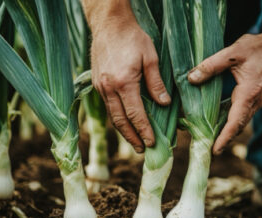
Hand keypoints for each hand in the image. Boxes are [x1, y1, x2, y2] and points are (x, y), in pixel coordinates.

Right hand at [91, 19, 170, 152]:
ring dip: (123, 130)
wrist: (109, 24)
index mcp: (123, 83)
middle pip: (120, 121)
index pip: (135, 115)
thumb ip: (156, 83)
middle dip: (132, 137)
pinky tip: (124, 123)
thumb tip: (164, 104)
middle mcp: (108, 88)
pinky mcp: (97, 83)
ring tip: (134, 141)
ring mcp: (100, 86)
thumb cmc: (133, 38)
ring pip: (112, 115)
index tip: (152, 143)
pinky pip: (107, 106)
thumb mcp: (150, 58)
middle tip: (142, 150)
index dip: (144, 131)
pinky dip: (116, 117)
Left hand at [188, 33, 261, 154]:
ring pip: (241, 122)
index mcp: (249, 94)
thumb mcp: (232, 53)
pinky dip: (232, 122)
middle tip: (207, 151)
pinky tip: (220, 122)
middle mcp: (255, 102)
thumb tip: (191, 79)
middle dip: (224, 140)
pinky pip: (243, 115)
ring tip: (212, 141)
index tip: (214, 150)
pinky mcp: (257, 99)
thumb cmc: (257, 47)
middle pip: (238, 127)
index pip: (235, 122)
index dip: (224, 138)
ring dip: (228, 133)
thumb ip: (211, 66)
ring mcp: (257, 102)